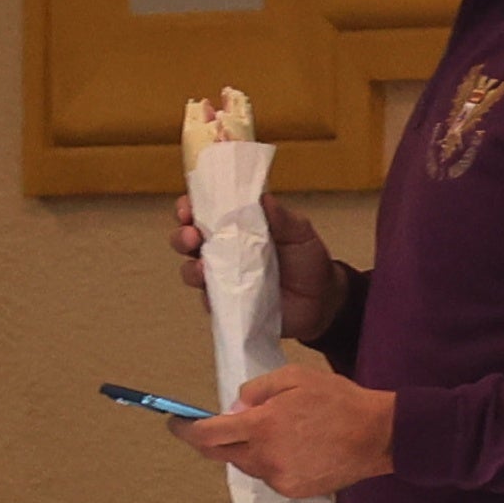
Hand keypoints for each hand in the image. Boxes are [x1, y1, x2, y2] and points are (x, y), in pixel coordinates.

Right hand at [172, 188, 350, 347]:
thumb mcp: (300, 233)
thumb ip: (282, 218)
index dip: (189, 207)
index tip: (187, 206)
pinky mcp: (226, 305)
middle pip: (188, 240)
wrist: (322, 301)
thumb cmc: (308, 260)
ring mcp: (222, 279)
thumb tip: (263, 197)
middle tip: (191, 235)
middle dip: (182, 236)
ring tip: (201, 268)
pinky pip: (207, 300)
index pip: (205, 211)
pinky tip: (212, 290)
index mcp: (236, 225)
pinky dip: (206, 295)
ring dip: (190, 267)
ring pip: (191, 271)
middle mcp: (223, 251)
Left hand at [181, 364, 395, 496]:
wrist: (378, 435)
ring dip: (249, 448)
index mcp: (262, 427)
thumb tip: (234, 410)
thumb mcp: (294, 377)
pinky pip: (269, 474)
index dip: (186, 430)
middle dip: (217, 439)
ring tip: (282, 429)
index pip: (208, 435)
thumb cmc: (338, 400)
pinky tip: (297, 447)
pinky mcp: (294, 491)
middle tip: (225, 424)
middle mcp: (265, 458)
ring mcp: (279, 478)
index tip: (176, 423)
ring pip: (247, 464)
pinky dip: (271, 461)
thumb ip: (256, 391)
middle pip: (223, 454)